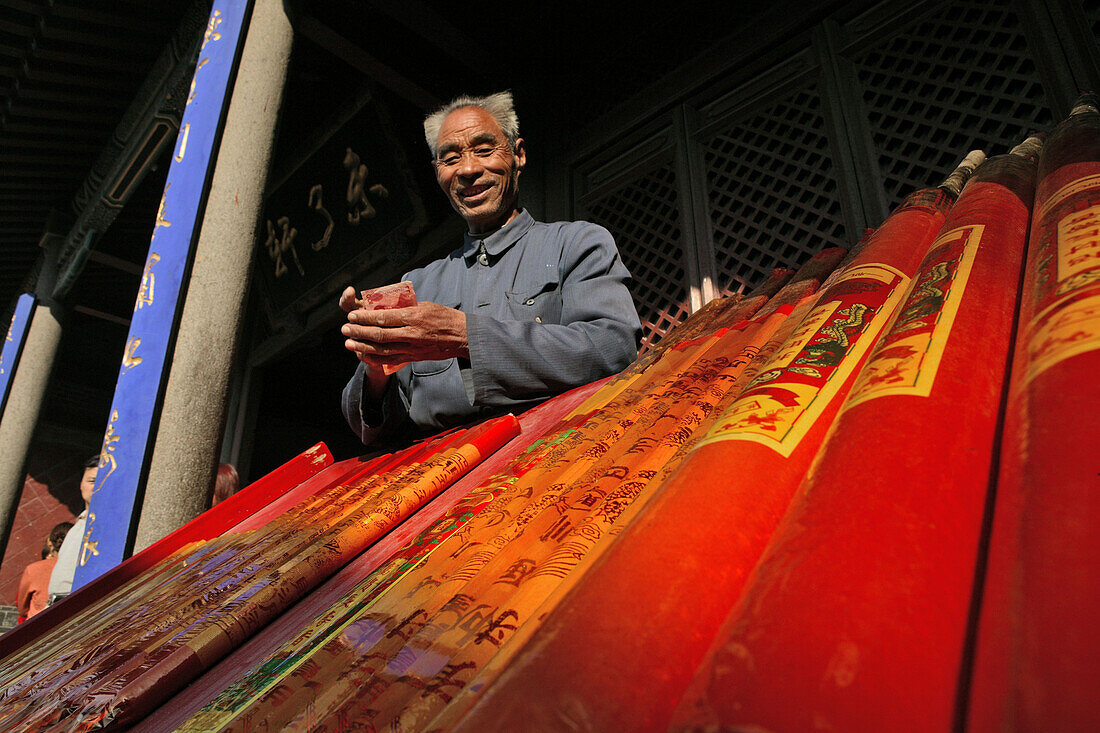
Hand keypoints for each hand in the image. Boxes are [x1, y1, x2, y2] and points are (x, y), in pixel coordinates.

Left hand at [341, 300, 468, 364]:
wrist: (462, 337)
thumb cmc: (444, 317)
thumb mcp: (425, 305)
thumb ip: (405, 308)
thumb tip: (386, 307)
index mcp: (413, 316)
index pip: (384, 318)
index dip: (365, 317)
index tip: (352, 315)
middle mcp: (411, 333)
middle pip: (379, 334)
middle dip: (359, 332)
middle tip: (345, 329)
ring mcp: (412, 347)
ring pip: (382, 349)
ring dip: (363, 347)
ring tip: (348, 343)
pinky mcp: (413, 357)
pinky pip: (390, 359)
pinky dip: (375, 358)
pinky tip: (363, 355)